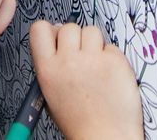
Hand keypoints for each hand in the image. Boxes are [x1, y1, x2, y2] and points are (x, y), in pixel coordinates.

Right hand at [30, 20, 142, 139]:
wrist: (105, 137)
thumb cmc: (80, 122)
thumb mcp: (51, 94)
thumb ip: (51, 64)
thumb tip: (56, 39)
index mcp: (48, 69)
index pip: (40, 28)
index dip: (50, 31)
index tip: (57, 36)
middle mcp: (68, 61)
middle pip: (68, 27)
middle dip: (75, 38)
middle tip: (81, 56)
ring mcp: (93, 59)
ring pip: (92, 30)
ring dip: (94, 44)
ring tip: (96, 65)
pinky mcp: (115, 61)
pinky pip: (111, 46)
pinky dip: (111, 57)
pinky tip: (109, 75)